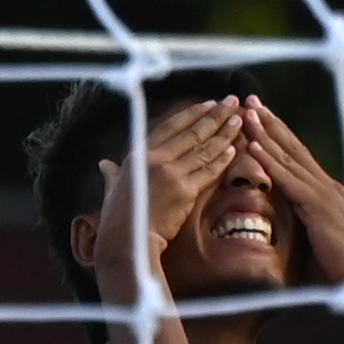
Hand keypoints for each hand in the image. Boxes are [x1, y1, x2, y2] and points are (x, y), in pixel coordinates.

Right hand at [93, 95, 242, 286]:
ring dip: (225, 132)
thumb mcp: (112, 190)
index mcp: (139, 154)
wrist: (125, 241)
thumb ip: (112, 174)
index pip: (170, 126)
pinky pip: (209, 171)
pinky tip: (235, 148)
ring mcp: (172, 173)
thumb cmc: (116, 220)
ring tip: (239, 120)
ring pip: (204, 149)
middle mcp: (156, 158)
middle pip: (192, 132)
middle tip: (232, 102)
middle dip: (215, 115)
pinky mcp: (185, 191)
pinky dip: (223, 159)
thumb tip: (104, 165)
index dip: (191, 114)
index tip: (208, 103)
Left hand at [241, 98, 343, 288]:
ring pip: (289, 157)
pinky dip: (270, 161)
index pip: (297, 157)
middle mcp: (326, 186)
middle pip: (293, 148)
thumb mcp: (309, 239)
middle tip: (248, 100)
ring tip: (246, 113)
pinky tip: (253, 146)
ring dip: (265, 133)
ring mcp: (325, 194)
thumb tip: (273, 220)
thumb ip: (295, 223)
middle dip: (270, 123)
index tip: (257, 115)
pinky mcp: (320, 207)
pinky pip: (289, 180)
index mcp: (324, 192)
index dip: (277, 134)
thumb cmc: (333, 269)